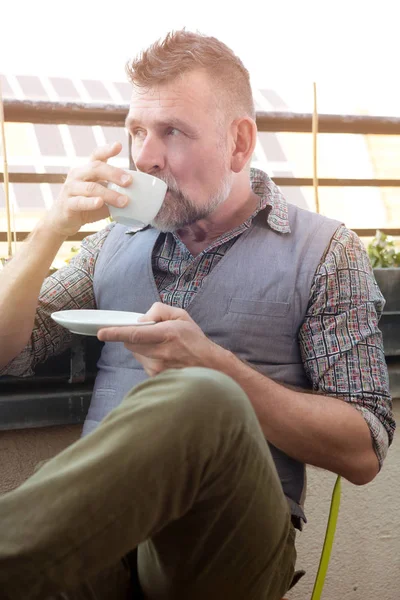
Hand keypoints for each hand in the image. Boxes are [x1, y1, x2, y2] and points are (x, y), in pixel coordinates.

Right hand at [44, 143, 132, 236]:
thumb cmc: (85, 204)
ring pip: (91, 187)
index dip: (107, 150)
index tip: (119, 145)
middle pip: (96, 168)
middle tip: (130, 181)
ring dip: (110, 194)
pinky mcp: (67, 204)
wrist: (62, 220)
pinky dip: (91, 202)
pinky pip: (80, 201)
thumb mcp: (101, 194)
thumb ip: (114, 191)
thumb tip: (140, 194)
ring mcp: (71, 188)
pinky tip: (100, 203)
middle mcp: (77, 175)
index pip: (96, 155)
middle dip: (114, 173)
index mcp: (86, 170)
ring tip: (124, 201)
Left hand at [97, 302, 225, 376]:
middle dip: (133, 337)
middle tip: (148, 334)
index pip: (136, 334)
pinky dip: (148, 357)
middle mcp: (161, 353)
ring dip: (141, 348)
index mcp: (167, 335)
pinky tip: (164, 358)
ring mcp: (158, 368)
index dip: (116, 333)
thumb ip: (159, 311)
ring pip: (136, 354)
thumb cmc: (196, 341)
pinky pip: (143, 363)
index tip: (102, 333)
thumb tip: (142, 319)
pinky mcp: (156, 377)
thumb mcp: (182, 316)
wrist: (210, 367)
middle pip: (131, 344)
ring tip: (162, 347)